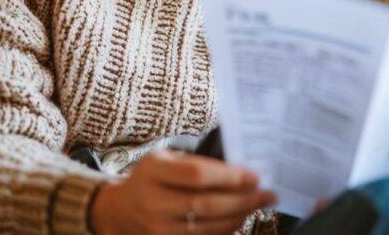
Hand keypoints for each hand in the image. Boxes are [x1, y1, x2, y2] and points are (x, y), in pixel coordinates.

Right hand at [90, 148, 275, 234]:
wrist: (120, 209)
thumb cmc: (152, 177)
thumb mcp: (166, 159)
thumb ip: (198, 162)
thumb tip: (243, 171)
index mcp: (153, 171)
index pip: (197, 175)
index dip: (229, 177)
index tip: (255, 176)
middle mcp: (152, 202)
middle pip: (206, 204)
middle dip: (243, 200)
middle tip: (268, 194)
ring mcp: (156, 229)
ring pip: (207, 227)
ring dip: (239, 217)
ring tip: (258, 205)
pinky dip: (225, 230)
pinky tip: (239, 219)